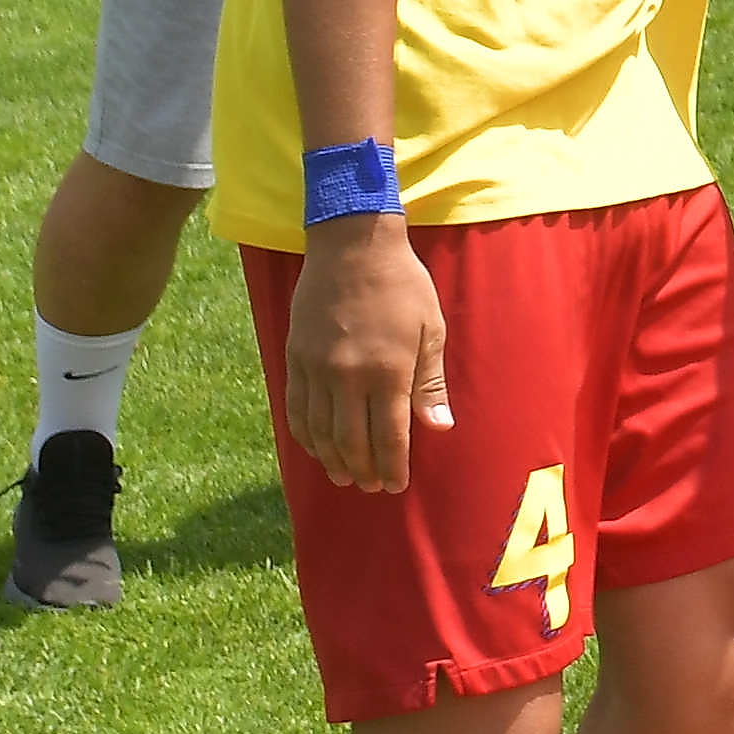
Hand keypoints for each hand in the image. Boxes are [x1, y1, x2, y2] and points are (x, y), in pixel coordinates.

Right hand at [285, 215, 450, 496]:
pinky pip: (296, 407)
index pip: (389, 435)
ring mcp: (316, 367)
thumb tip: (439, 427)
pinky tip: (315, 446)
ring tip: (344, 476)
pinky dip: (305, 433)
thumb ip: (430, 382)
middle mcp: (347, 375)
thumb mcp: (431, 330)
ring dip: (332, 458)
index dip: (392, 465)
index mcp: (387, 370)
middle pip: (351, 439)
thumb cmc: (402, 286)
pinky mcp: (295, 356)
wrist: (352, 246)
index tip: (396, 485)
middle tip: (372, 487)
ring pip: (319, 429)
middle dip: (363, 469)